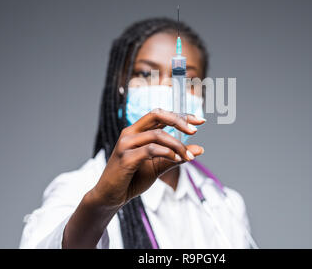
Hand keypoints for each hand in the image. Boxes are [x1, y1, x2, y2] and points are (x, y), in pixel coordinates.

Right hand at [90, 108, 205, 207]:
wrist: (111, 197)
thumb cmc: (133, 179)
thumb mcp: (158, 166)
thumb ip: (176, 157)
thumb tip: (200, 149)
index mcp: (137, 131)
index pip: (161, 115)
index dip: (181, 116)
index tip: (200, 121)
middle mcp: (130, 132)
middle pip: (157, 115)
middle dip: (178, 120)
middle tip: (195, 131)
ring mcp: (126, 144)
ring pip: (157, 134)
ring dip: (177, 145)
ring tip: (188, 157)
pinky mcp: (125, 158)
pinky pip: (150, 149)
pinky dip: (167, 153)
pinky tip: (177, 159)